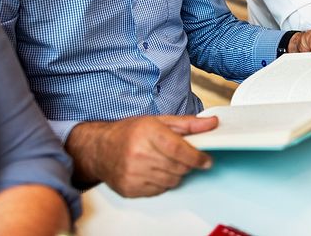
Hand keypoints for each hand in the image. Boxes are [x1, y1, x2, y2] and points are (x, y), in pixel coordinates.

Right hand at [67, 115, 215, 197]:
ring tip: (163, 162)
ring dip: (174, 173)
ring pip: (171, 181)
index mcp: (147, 132)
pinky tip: (153, 170)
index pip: (179, 149)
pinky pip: (159, 190)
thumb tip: (211, 124)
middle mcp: (139, 153)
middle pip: (178, 167)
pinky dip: (162, 182)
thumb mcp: (158, 121)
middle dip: (186, 164)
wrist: (99, 149)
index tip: (206, 160)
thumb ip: (188, 124)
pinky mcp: (130, 188)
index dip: (197, 157)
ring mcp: (133, 173)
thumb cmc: (128, 133)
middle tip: (181, 156)